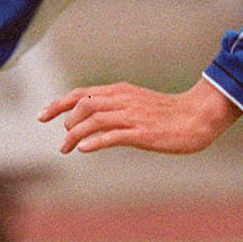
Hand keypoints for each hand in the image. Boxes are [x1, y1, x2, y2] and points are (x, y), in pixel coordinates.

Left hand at [38, 80, 239, 155]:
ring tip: (67, 148)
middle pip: (82, 104)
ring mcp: (132, 116)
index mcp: (121, 92)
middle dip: (63, 120)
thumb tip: (94, 122)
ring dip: (75, 135)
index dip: (59, 103)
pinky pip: (113, 135)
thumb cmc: (171, 114)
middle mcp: (123, 100)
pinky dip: (95, 141)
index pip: (81, 93)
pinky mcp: (142, 132)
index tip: (42, 115)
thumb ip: (118, 109)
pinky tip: (84, 149)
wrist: (199, 116)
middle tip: (60, 141)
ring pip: (93, 119)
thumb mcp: (139, 105)